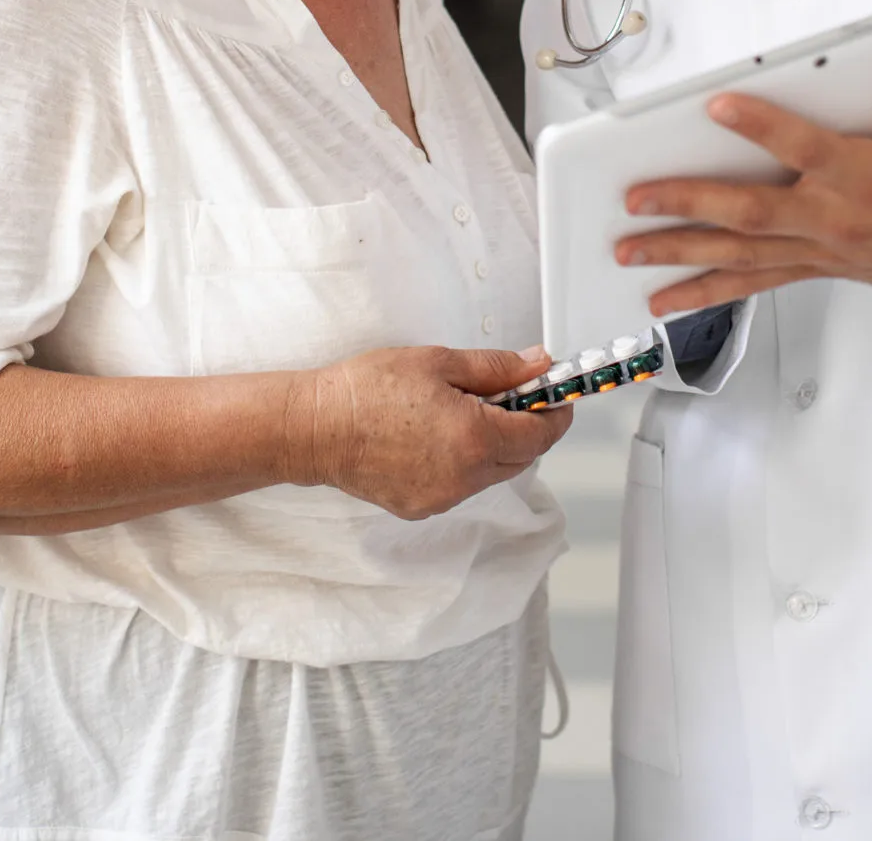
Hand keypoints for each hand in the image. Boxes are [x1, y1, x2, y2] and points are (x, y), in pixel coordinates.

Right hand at [281, 345, 572, 519]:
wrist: (315, 428)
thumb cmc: (367, 390)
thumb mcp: (439, 362)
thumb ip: (497, 368)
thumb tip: (537, 365)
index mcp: (476, 439)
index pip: (541, 434)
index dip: (555, 413)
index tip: (557, 396)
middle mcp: (465, 478)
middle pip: (522, 458)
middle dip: (526, 428)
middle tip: (512, 396)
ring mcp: (443, 498)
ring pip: (492, 474)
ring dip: (494, 447)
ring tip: (465, 413)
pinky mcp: (421, 507)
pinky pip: (461, 486)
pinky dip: (464, 464)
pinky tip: (438, 437)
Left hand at [621, 31, 871, 314]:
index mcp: (871, 177)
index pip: (807, 149)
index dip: (762, 127)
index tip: (718, 105)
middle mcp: (836, 217)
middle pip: (751, 211)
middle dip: (689, 203)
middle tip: (637, 197)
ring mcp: (822, 248)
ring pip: (741, 252)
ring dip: (681, 252)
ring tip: (629, 250)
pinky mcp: (818, 265)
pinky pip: (756, 281)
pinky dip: (709, 291)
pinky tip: (669, 299)